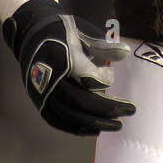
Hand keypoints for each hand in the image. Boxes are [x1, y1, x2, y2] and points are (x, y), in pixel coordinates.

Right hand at [2, 0, 135, 135]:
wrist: (32, 34)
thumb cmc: (62, 33)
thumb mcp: (83, 33)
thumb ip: (103, 46)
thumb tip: (126, 52)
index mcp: (61, 59)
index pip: (88, 79)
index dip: (105, 81)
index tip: (113, 76)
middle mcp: (49, 79)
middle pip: (81, 102)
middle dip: (107, 109)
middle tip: (130, 111)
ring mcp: (41, 92)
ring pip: (70, 115)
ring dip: (95, 122)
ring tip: (116, 124)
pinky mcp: (38, 100)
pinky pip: (57, 120)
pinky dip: (76, 127)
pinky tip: (94, 129)